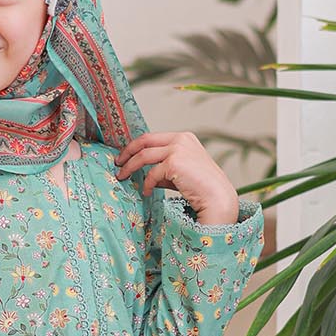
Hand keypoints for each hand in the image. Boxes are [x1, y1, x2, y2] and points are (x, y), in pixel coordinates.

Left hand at [113, 130, 239, 224]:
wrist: (218, 197)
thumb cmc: (202, 188)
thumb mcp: (181, 172)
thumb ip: (164, 168)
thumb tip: (145, 174)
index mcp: (184, 137)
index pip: (152, 137)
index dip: (135, 146)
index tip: (125, 157)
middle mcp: (180, 139)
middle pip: (144, 141)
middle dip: (127, 152)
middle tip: (117, 163)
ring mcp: (177, 149)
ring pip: (143, 156)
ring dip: (129, 167)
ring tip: (122, 177)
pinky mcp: (174, 162)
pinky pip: (152, 174)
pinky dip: (146, 184)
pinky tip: (145, 192)